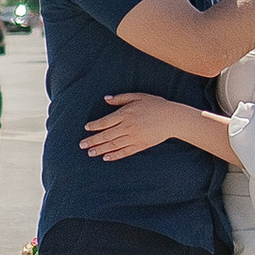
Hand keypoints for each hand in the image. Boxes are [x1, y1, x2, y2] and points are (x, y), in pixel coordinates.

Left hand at [80, 92, 195, 160]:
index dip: (95, 126)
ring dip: (101, 149)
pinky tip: (106, 157)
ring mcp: (134, 137)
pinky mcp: (141, 145)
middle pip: (106, 135)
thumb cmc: (155, 104)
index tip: (86, 128)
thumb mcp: (138, 96)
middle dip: (93, 141)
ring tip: (90, 153)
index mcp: (126, 114)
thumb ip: (120, 98)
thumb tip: (106, 99)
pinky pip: (125, 152)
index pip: (106, 122)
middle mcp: (128, 127)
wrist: (172, 118)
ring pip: (114, 145)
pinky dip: (115, 155)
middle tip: (82, 145)